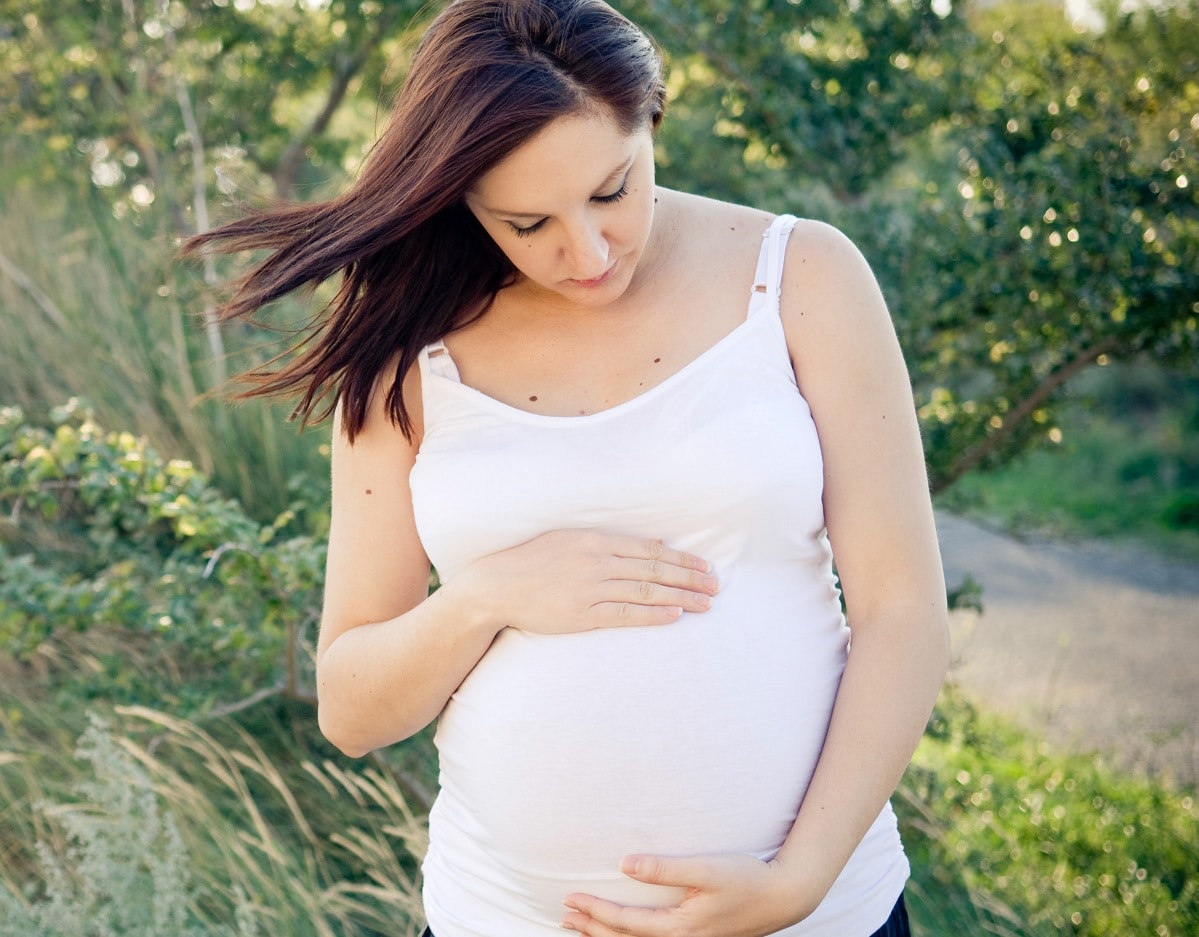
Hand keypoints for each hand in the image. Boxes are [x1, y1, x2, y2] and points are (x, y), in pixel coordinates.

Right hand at [466, 529, 718, 634]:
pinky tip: (674, 615)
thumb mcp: (569, 540)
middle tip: (717, 586)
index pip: (650, 550)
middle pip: (655, 570)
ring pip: (646, 591)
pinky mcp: (582, 614)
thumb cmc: (532, 562)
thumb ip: (606, 543)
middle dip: (690, 578)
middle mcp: (598, 562)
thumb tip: (647, 545)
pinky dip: (653, 614)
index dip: (681, 559)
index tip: (705, 566)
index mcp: (596, 541)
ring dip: (680, 597)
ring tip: (706, 603)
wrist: (497, 586)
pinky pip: (625, 614)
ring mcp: (591, 589)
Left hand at [561, 854, 815, 936]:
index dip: (595, 912)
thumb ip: (665, 868)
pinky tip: (621, 930)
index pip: (625, 924)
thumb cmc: (747, 879)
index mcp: (680, 928)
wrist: (784, 897)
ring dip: (607, 936)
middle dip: (592, 929)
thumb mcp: (706, 869)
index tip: (571, 898)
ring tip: (580, 927)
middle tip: (564, 916)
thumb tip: (626, 865)